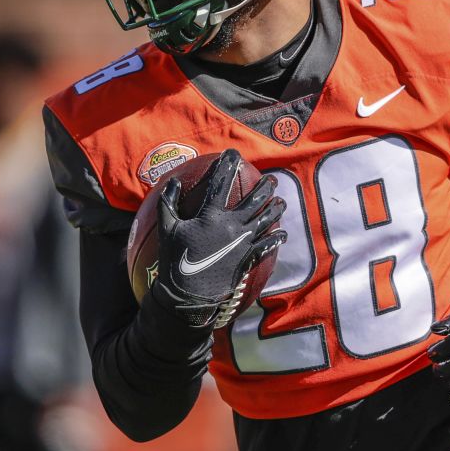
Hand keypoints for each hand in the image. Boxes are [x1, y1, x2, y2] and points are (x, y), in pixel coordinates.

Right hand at [151, 149, 286, 327]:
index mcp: (211, 215)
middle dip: (264, 187)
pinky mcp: (248, 258)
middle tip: (270, 180)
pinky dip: (276, 239)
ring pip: (265, 220)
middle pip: (254, 200)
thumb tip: (173, 183)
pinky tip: (282, 234)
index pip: (221, 183)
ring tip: (281, 202)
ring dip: (275, 209)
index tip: (233, 155)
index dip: (227, 165)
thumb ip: (168, 203)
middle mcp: (232, 225)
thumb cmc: (175, 261)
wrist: (189, 295)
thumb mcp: (167, 229)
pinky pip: (267, 245)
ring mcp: (243, 242)